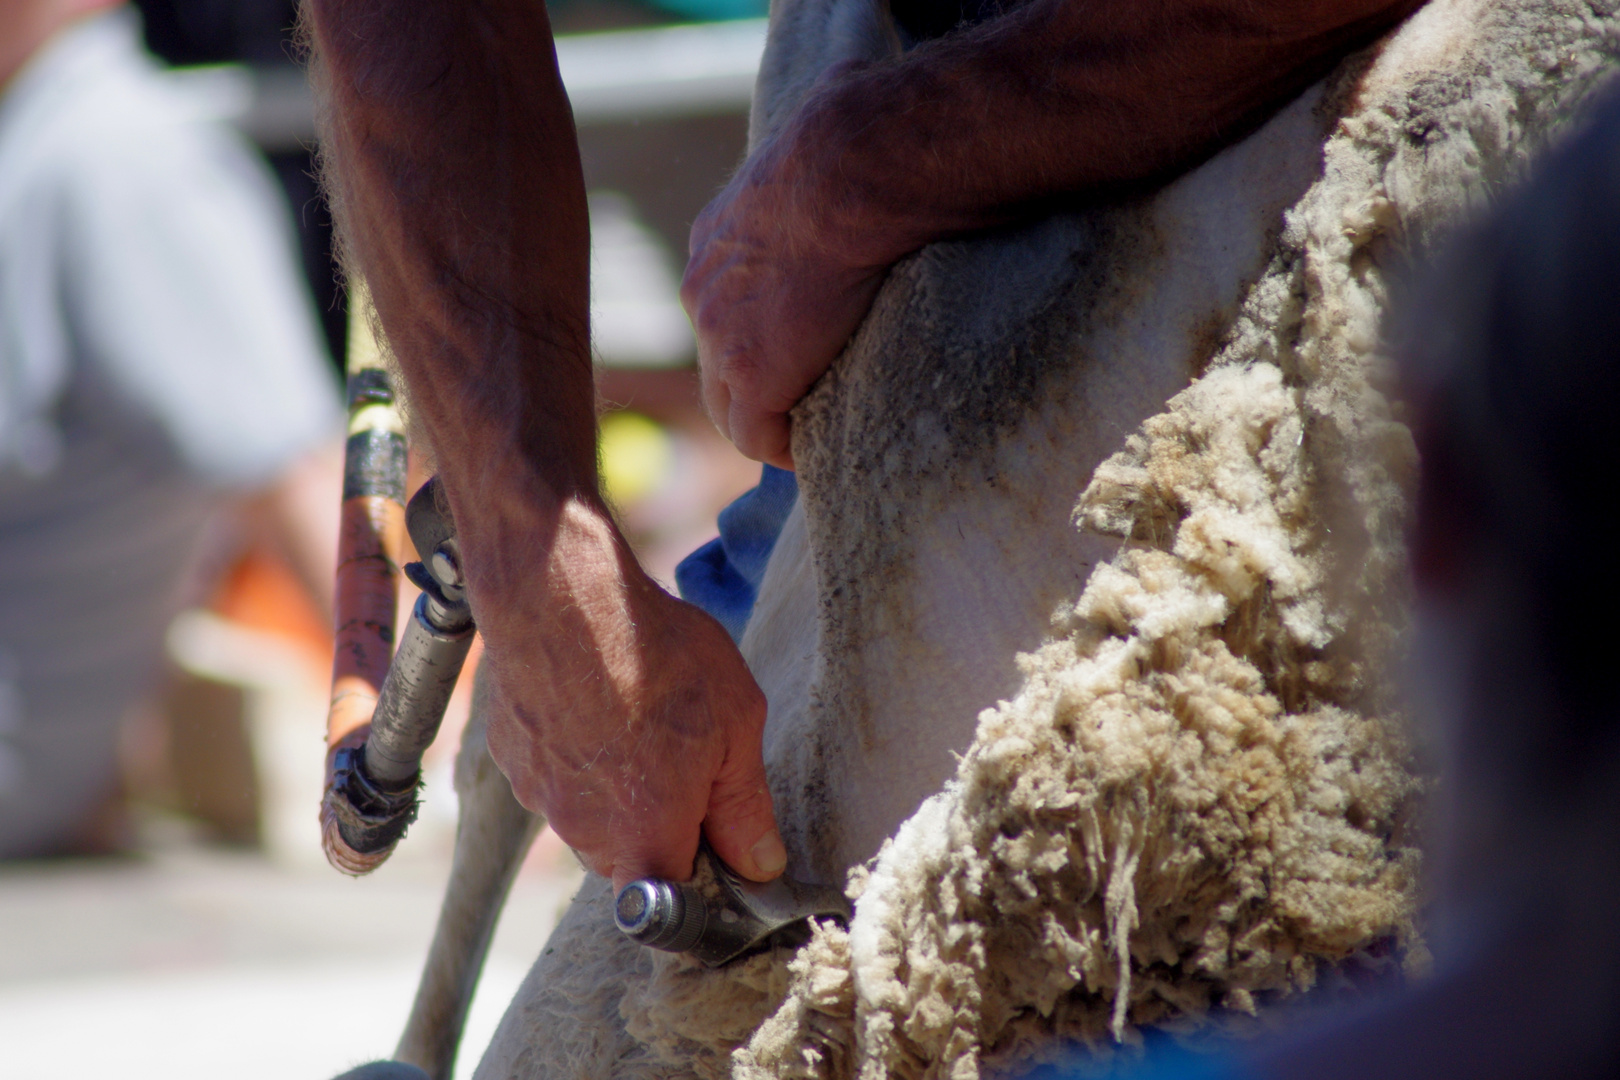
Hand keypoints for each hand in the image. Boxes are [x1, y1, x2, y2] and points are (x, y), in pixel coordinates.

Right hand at [462, 497, 784, 890]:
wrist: (559, 594)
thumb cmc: (654, 655)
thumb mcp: (734, 726)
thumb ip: (745, 807)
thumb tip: (760, 863)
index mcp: (646, 839)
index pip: (672, 909)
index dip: (699, 886)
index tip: (718, 848)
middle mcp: (584, 833)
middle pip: (633, 857)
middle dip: (663, 823)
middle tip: (689, 755)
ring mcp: (540, 796)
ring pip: (593, 814)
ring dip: (619, 785)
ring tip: (639, 713)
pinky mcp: (513, 759)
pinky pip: (557, 775)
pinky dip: (578, 751)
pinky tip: (598, 699)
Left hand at [681, 85, 897, 468]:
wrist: (853, 170)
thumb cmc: (857, 136)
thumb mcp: (825, 117)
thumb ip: (825, 123)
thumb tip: (860, 86)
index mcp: (716, 237)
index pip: (722, 305)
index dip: (757, 333)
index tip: (796, 348)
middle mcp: (703, 289)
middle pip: (716, 362)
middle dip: (754, 386)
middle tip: (801, 406)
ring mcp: (720, 337)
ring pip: (730, 407)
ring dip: (771, 424)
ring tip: (815, 435)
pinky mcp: (752, 377)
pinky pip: (759, 438)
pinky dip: (788, 449)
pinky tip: (822, 450)